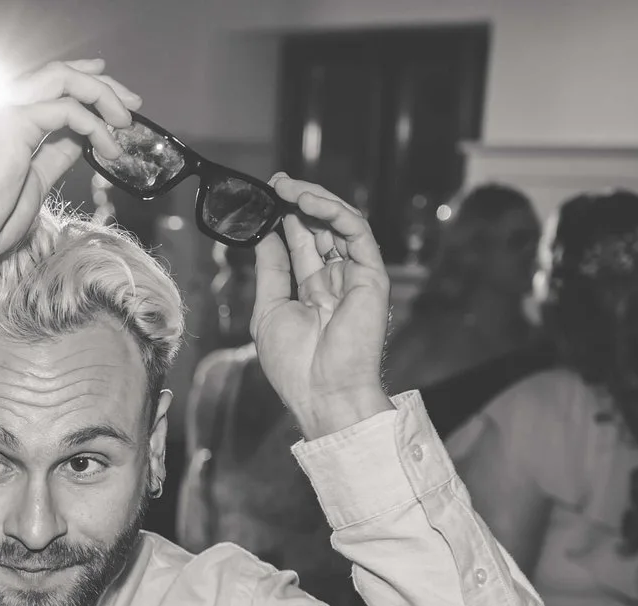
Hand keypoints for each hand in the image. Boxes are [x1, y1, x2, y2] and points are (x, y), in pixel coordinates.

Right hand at [0, 58, 140, 311]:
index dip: (84, 83)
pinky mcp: (12, 122)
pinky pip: (67, 110)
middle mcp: (1, 105)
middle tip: (132, 106)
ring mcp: (4, 110)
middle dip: (102, 84)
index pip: (49, 86)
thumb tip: (82, 141)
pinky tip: (108, 147)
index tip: (114, 100)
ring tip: (126, 123)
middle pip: (60, 73)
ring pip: (64, 78)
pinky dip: (94, 126)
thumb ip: (54, 155)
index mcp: (2, 119)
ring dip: (102, 95)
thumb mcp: (33, 181)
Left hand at [250, 174, 392, 440]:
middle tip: (277, 182)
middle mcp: (337, 279)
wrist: (322, 392)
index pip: (304, 242)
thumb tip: (265, 237)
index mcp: (313, 289)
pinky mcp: (371, 275)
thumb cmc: (294, 364)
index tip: (268, 196)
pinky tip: (308, 203)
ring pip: (341, 223)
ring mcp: (355, 276)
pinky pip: (356, 232)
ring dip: (315, 200)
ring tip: (287, 187)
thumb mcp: (269, 310)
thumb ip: (272, 271)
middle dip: (300, 201)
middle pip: (322, 227)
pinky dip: (333, 212)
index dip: (288, 217)